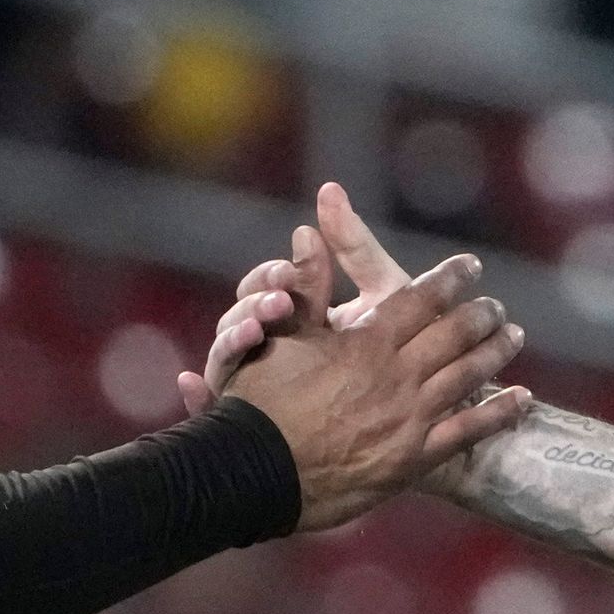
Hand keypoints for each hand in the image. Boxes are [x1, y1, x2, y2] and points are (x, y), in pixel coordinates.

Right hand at [180, 181, 417, 414]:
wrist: (426, 416)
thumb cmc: (412, 350)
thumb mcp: (384, 292)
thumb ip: (354, 245)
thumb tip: (328, 189)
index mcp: (295, 316)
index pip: (263, 288)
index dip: (268, 279)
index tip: (285, 277)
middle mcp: (270, 351)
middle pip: (236, 323)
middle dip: (250, 309)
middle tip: (276, 306)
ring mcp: (258, 390)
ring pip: (222, 363)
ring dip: (226, 345)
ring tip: (249, 336)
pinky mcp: (255, 424)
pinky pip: (217, 411)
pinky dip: (197, 396)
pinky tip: (188, 385)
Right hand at [225, 249, 528, 530]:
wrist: (254, 475)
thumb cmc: (259, 404)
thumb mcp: (278, 336)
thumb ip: (305, 285)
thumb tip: (306, 232)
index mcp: (368, 342)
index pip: (421, 299)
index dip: (449, 279)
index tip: (470, 267)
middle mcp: (397, 376)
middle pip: (455, 334)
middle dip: (481, 314)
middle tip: (496, 304)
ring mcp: (410, 418)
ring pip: (468, 376)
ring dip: (496, 351)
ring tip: (514, 335)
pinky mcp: (414, 459)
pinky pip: (468, 431)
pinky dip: (500, 412)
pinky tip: (522, 398)